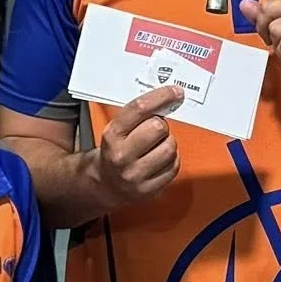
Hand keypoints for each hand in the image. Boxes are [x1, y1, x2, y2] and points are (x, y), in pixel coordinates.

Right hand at [93, 84, 181, 206]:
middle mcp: (122, 156)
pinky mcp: (149, 189)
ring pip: (170, 148)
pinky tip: (159, 160)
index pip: (140, 108)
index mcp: (112, 135)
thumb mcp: (116, 129)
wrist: (105, 185)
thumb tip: (168, 97)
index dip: (161, 97)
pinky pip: (174, 167)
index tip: (175, 92)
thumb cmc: (115, 151)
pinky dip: (171, 160)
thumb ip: (138, 114)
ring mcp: (135, 175)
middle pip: (158, 127)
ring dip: (167, 143)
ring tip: (156, 146)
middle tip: (155, 129)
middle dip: (161, 125)